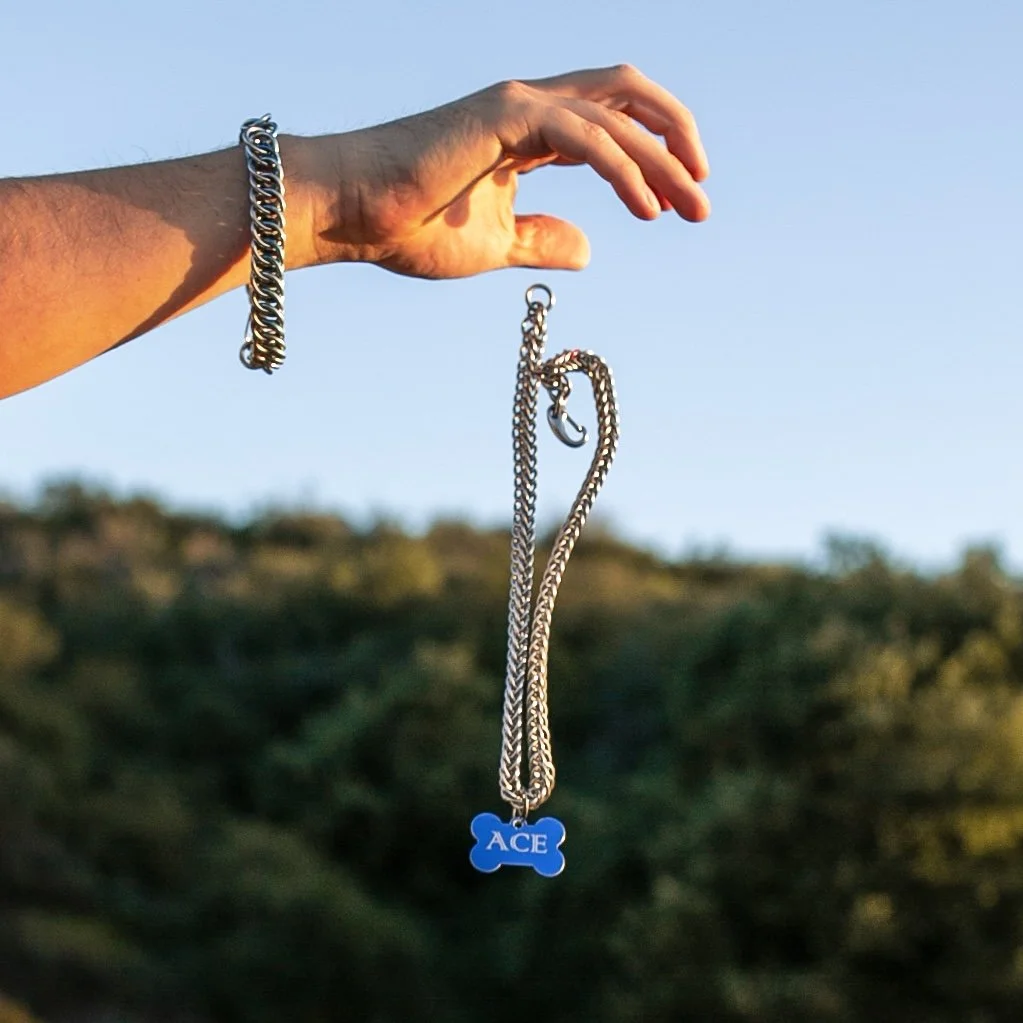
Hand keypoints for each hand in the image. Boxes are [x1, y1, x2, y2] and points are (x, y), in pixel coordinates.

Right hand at [304, 65, 709, 279]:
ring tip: (691, 207)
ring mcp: (519, 103)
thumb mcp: (494, 243)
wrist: (351, 214)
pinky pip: (587, 136)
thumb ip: (540, 239)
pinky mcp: (506, 115)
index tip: (681, 204)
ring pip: (617, 113)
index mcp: (530, 130)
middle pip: (629, 96)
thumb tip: (588, 247)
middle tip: (702, 196)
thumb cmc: (409, 226)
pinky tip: (647, 209)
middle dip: (676, 139)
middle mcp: (531, 105)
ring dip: (664, 159)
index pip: (612, 124)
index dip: (655, 157)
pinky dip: (624, 168)